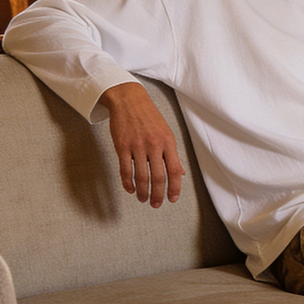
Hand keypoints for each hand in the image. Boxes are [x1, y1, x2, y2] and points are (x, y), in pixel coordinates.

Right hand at [100, 82, 184, 207]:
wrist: (128, 99)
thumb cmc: (149, 116)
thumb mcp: (166, 132)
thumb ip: (172, 153)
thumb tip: (180, 172)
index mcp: (168, 142)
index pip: (175, 170)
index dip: (175, 188)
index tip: (172, 199)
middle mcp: (154, 144)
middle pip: (158, 177)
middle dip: (158, 194)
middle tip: (156, 204)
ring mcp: (137, 145)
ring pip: (142, 176)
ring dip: (143, 191)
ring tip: (143, 199)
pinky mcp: (122, 146)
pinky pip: (125, 169)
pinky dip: (128, 183)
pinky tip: (130, 189)